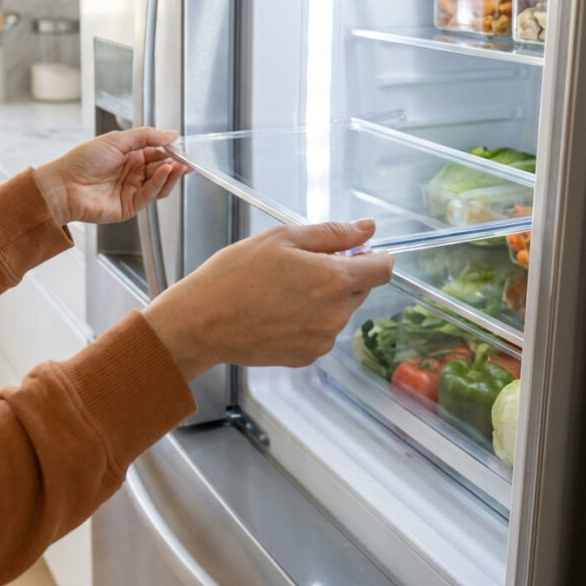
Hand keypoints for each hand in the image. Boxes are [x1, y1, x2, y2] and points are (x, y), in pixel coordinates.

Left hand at [33, 127, 189, 225]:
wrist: (64, 185)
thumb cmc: (83, 160)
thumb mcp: (117, 139)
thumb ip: (147, 136)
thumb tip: (172, 134)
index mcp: (128, 156)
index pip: (157, 154)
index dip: (171, 152)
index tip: (184, 148)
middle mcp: (132, 174)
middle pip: (161, 170)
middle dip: (175, 164)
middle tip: (187, 159)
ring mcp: (131, 191)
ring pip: (160, 184)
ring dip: (171, 174)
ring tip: (179, 165)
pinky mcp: (130, 207)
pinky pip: (150, 194)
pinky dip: (160, 183)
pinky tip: (165, 171)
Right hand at [143, 220, 393, 380]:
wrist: (203, 321)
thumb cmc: (236, 274)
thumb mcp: (282, 238)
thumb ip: (332, 233)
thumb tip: (369, 228)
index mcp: (334, 279)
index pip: (383, 269)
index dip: (375, 255)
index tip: (359, 250)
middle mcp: (336, 314)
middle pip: (359, 289)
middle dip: (341, 274)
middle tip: (300, 266)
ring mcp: (322, 340)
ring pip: (339, 311)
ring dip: (323, 299)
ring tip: (282, 290)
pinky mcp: (307, 357)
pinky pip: (320, 332)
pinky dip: (308, 321)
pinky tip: (278, 311)